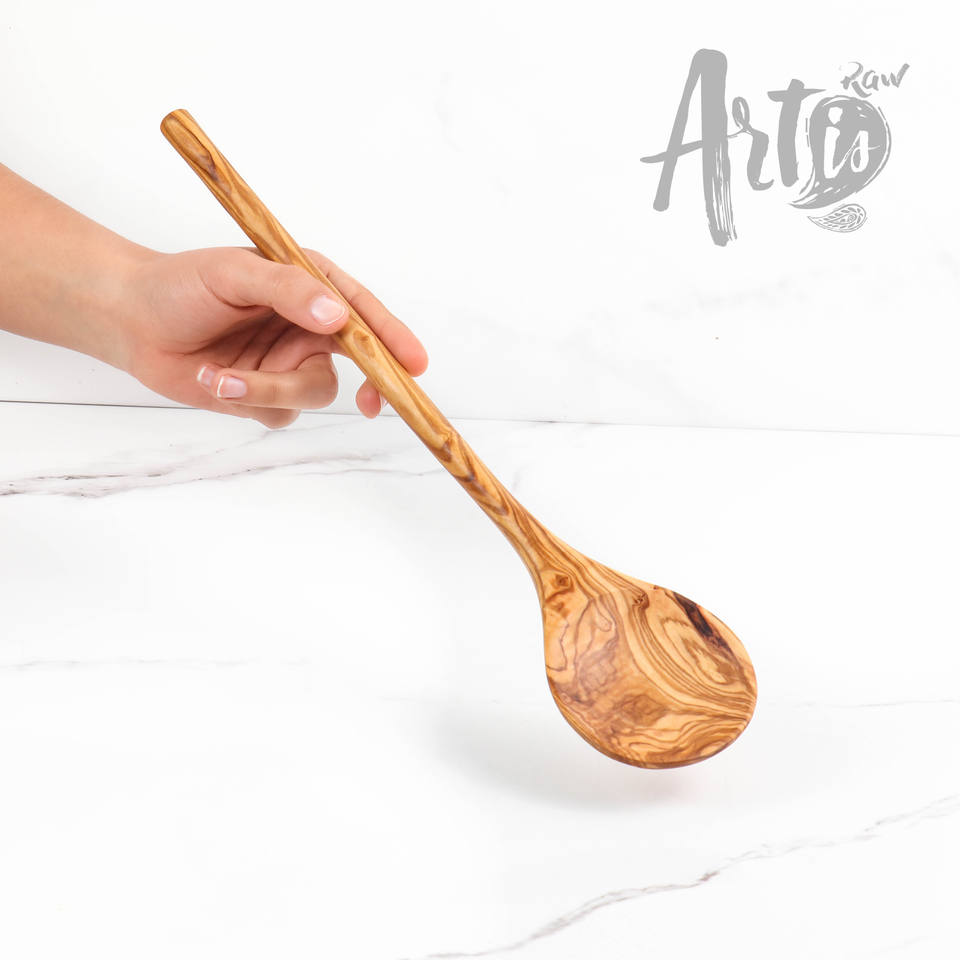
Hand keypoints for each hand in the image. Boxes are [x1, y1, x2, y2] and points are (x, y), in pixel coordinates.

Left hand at [123, 246, 427, 428]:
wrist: (131, 320)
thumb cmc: (181, 284)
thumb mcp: (235, 274)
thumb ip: (288, 290)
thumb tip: (337, 316)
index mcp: (311, 288)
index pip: (364, 314)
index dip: (394, 339)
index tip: (416, 364)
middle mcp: (307, 327)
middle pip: (358, 362)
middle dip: (367, 385)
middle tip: (371, 405)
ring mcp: (288, 362)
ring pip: (313, 393)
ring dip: (270, 389)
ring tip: (220, 376)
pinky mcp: (265, 394)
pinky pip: (281, 413)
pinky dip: (249, 402)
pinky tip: (213, 380)